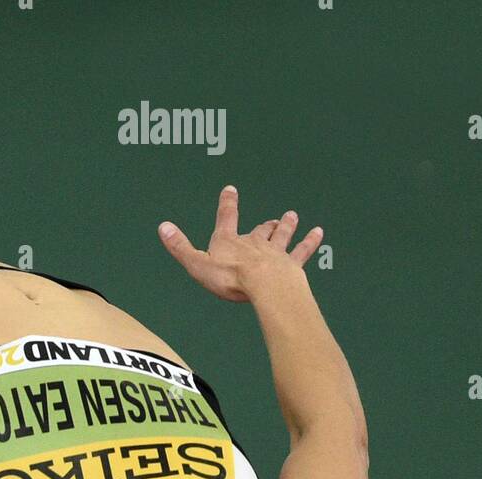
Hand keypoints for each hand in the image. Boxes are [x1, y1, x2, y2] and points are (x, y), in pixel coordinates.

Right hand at [158, 186, 322, 302]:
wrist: (263, 285)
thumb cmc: (230, 278)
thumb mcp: (197, 264)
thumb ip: (180, 247)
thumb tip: (163, 227)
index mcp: (230, 242)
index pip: (227, 218)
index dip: (228, 204)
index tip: (230, 190)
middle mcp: (254, 243)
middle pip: (260, 230)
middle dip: (264, 225)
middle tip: (271, 219)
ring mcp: (275, 252)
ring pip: (282, 236)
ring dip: (286, 227)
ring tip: (291, 217)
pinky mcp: (291, 264)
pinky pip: (302, 251)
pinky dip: (310, 242)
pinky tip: (318, 233)